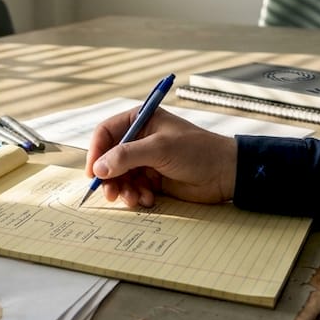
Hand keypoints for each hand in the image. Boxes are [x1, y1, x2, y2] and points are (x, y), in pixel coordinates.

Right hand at [85, 107, 236, 207]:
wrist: (225, 174)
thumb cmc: (198, 151)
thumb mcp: (160, 148)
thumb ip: (127, 156)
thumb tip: (99, 168)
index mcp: (141, 120)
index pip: (106, 133)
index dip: (96, 152)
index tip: (93, 173)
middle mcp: (140, 138)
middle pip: (109, 158)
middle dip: (109, 177)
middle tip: (111, 193)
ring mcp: (146, 159)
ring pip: (120, 176)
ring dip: (123, 189)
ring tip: (134, 199)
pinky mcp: (153, 178)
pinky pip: (133, 187)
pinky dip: (136, 195)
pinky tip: (148, 199)